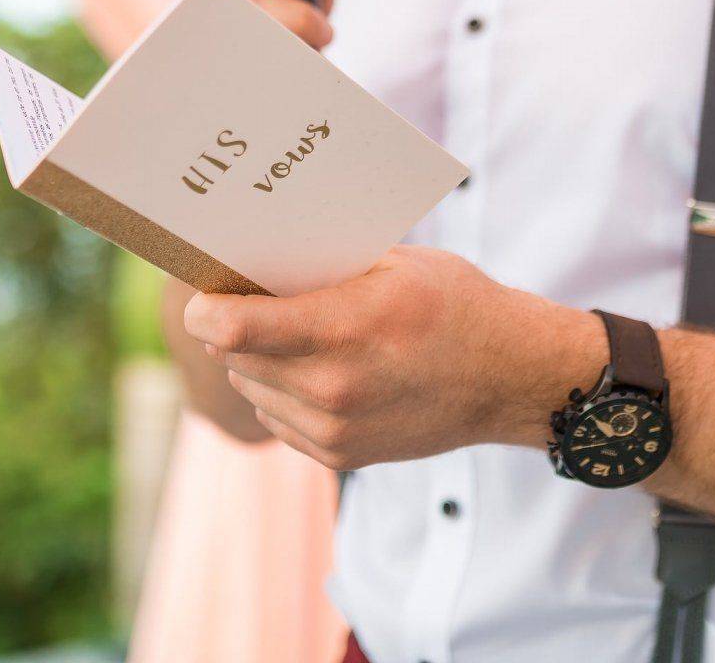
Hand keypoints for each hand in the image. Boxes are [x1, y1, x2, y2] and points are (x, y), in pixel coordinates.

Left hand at [183, 245, 605, 469]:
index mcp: (345, 326)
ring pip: (251, 387)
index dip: (205, 308)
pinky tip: (318, 368)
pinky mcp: (340, 455)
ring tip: (296, 334)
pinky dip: (282, 392)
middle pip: (233, 355)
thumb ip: (322, 264)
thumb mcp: (394, 262)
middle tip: (252, 299)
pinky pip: (277, 418)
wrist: (509, 377)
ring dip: (256, 360)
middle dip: (231, 327)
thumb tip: (252, 258)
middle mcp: (333, 385)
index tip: (206, 292)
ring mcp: (335, 428)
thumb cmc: (454, 304)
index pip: (230, 327)